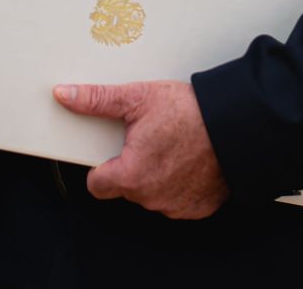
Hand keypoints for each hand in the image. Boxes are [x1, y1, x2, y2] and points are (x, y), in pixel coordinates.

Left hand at [54, 80, 228, 218]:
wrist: (237, 126)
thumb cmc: (190, 112)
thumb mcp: (137, 98)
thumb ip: (96, 100)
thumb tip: (65, 95)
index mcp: (130, 176)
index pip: (97, 185)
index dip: (101, 167)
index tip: (112, 152)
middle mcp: (151, 198)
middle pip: (126, 187)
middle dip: (131, 166)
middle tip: (147, 139)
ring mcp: (176, 207)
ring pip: (151, 194)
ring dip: (155, 176)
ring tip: (170, 146)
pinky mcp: (198, 208)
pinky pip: (177, 200)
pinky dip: (179, 184)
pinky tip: (188, 160)